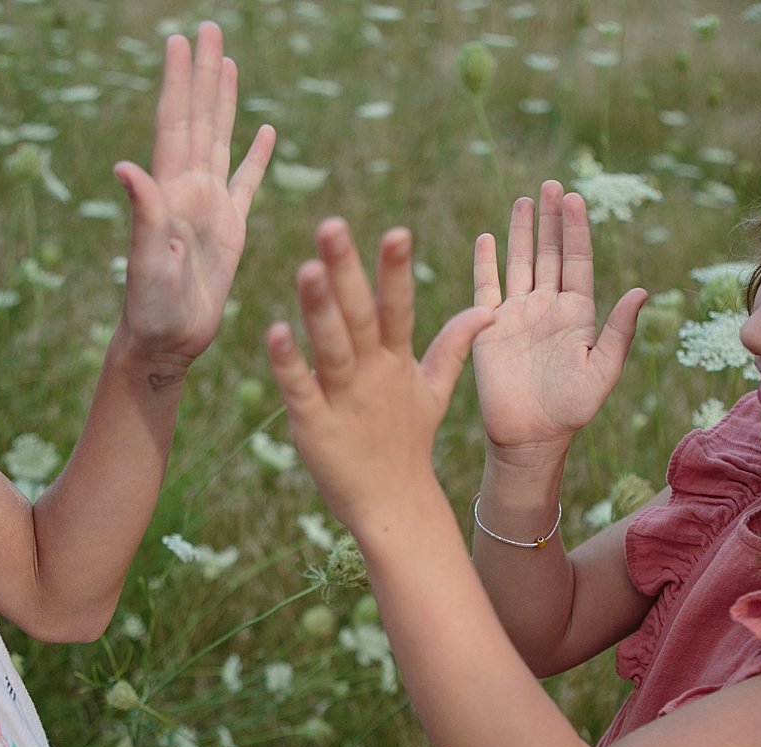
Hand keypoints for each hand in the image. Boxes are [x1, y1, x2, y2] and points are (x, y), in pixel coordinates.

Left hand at [113, 21, 274, 366]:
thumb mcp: (148, 261)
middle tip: (207, 28)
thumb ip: (143, 214)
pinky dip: (256, 155)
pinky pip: (246, 182)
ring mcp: (210, 206)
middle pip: (197, 118)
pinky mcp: (229, 229)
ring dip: (223, 101)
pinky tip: (265, 131)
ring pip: (219, 139)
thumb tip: (124, 167)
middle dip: (201, 73)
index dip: (178, 82)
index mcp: (171, 191)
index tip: (179, 40)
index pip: (175, 123)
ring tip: (227, 62)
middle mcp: (188, 189)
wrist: (165, 341)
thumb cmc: (151, 307)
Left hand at [267, 219, 492, 532]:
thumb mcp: (434, 390)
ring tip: (307, 268)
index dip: (396, 271)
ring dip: (319, 310)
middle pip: (360, 317)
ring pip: (331, 348)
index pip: (398, 309)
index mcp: (395, 362)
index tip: (396, 231)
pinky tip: (274, 331)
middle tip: (332, 226)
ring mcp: (343, 399)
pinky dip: (288, 363)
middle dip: (348, 272)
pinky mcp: (313, 424)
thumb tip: (487, 310)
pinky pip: (300, 389)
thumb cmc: (407, 442)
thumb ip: (453, 345)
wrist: (392, 505)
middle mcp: (371, 375)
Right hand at [471, 180, 645, 466]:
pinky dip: (485, 263)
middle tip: (552, 184)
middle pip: (549, 253)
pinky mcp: (489, 328)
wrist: (529, 436)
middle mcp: (546, 307)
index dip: (576, 229)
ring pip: (519, 262)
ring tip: (524, 200)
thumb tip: (641, 291)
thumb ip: (619, 331)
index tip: (576, 198)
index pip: (576, 261)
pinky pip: (486, 288)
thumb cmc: (571, 409)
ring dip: (521, 232)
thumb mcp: (602, 371)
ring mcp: (516, 314)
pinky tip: (486, 238)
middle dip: (550, 218)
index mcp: (576, 313)